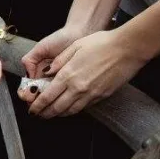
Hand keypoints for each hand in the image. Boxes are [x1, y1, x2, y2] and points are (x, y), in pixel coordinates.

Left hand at [27, 30, 146, 117]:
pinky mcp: (102, 96)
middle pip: (57, 108)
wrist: (127, 48)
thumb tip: (47, 71)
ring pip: (70, 110)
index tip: (32, 109)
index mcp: (68, 74)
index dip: (38, 105)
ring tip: (51, 114)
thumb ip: (59, 61)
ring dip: (58, 114)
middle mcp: (78, 88)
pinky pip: (84, 107)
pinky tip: (69, 108)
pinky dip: (73, 110)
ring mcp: (91, 94)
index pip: (47, 96)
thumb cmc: (102, 43)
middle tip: (38, 115)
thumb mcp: (74, 47)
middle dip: (45, 113)